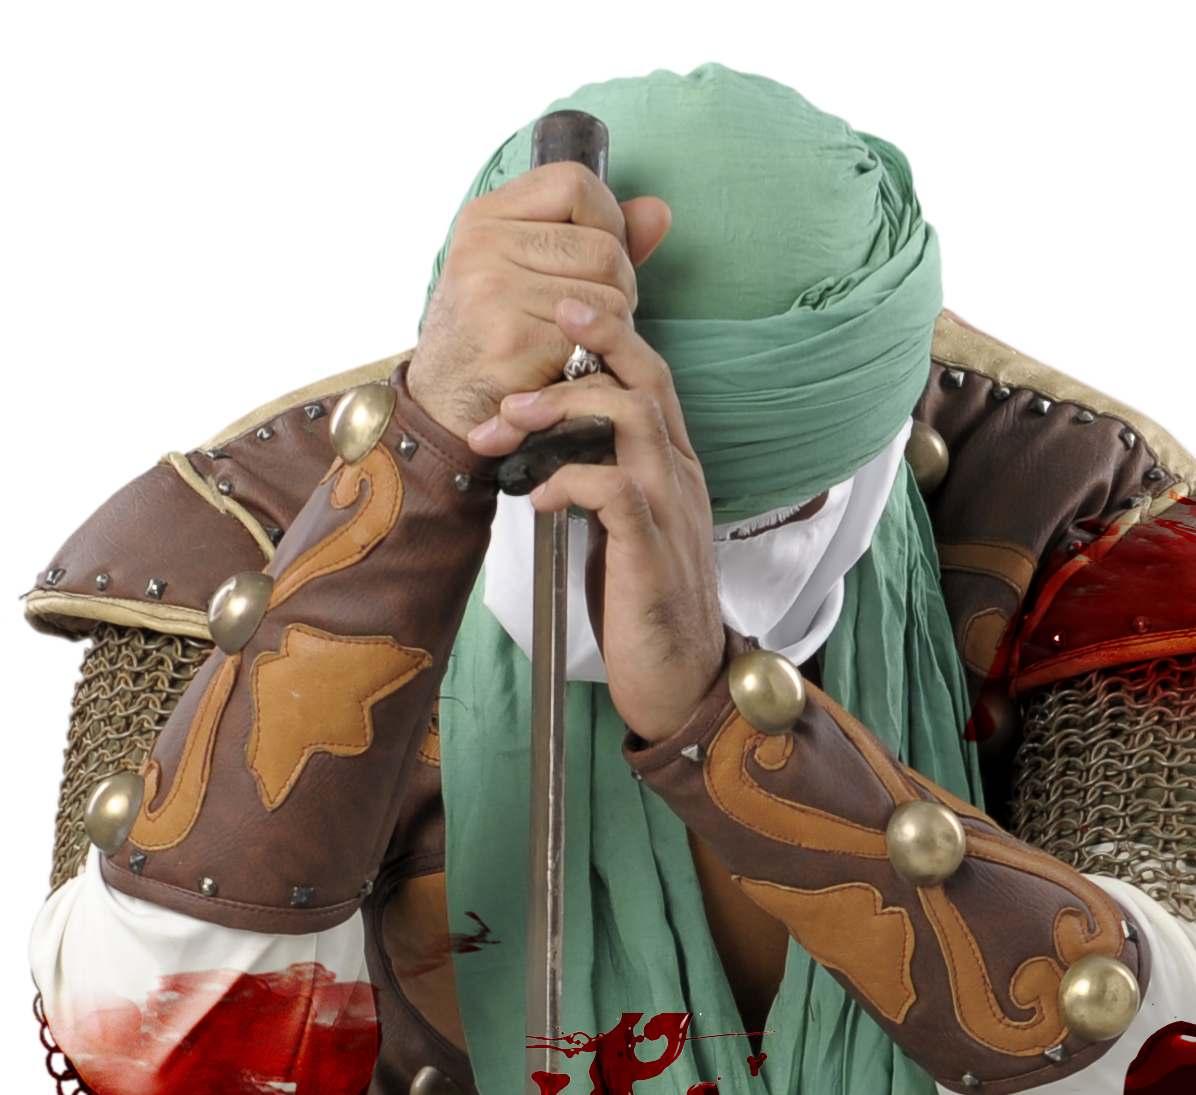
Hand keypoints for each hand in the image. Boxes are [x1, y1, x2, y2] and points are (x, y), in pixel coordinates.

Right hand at [407, 163, 671, 437]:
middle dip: (620, 286)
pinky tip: (573, 367)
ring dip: (614, 326)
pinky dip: (596, 356)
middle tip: (598, 318)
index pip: (575, 183)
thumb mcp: (521, 271)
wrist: (439, 410)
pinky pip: (594, 336)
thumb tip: (658, 213)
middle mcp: (484, 244)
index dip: (608, 219)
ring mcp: (496, 290)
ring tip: (584, 342)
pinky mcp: (515, 340)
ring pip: (608, 292)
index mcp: (485, 216)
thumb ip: (591, 238)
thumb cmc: (488, 339)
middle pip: (603, 245)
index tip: (603, 258)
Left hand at [468, 298, 726, 743]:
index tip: (563, 309)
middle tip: (537, 333)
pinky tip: (538, 495)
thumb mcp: (617, 530)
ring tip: (512, 422)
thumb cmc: (642, 609)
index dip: (610, 334)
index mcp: (671, 466)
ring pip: (632, 421)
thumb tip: (548, 448)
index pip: (649, 376)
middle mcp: (678, 477)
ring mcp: (670, 512)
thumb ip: (597, 481)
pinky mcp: (653, 554)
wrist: (683, 685)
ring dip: (563, 409)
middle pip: (647, 379)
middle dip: (592, 342)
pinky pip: (616, 491)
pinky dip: (570, 480)